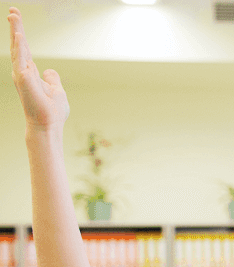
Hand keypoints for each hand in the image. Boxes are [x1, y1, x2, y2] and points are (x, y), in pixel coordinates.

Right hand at [9, 8, 68, 129]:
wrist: (48, 124)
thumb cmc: (52, 111)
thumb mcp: (56, 90)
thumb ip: (51, 79)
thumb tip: (50, 71)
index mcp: (30, 73)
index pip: (24, 49)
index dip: (21, 34)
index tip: (17, 19)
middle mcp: (23, 72)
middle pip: (19, 45)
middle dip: (16, 27)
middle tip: (13, 11)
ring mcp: (21, 75)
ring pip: (18, 48)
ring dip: (16, 31)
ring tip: (13, 15)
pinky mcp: (23, 79)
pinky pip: (21, 59)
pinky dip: (19, 46)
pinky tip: (19, 34)